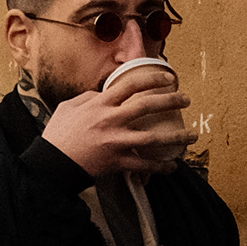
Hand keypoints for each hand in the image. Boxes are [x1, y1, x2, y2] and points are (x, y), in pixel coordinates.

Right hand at [40, 66, 192, 178]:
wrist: (53, 162)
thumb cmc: (58, 134)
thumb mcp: (69, 107)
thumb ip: (88, 98)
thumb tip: (101, 94)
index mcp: (100, 104)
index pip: (131, 85)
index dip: (152, 79)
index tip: (168, 78)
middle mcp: (111, 120)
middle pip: (147, 106)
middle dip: (171, 101)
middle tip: (186, 100)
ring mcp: (115, 142)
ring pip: (153, 138)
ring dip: (176, 137)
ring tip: (193, 136)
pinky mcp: (117, 162)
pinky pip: (144, 165)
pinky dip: (160, 167)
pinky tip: (173, 166)